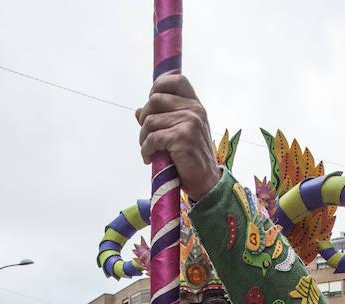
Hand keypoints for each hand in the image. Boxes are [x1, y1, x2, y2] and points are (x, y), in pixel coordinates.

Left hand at [136, 75, 220, 200]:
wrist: (206, 182)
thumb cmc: (192, 159)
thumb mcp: (178, 134)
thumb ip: (162, 119)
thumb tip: (138, 112)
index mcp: (195, 105)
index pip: (176, 80)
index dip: (158, 87)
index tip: (152, 104)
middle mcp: (195, 110)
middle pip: (155, 100)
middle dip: (145, 119)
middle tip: (146, 136)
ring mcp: (190, 122)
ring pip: (150, 120)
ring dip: (143, 138)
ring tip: (148, 150)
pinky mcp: (183, 137)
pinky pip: (153, 138)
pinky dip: (146, 150)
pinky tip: (149, 158)